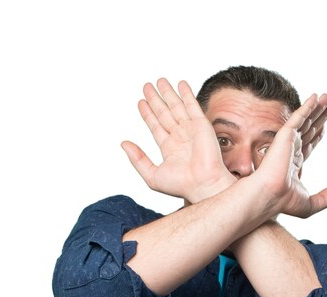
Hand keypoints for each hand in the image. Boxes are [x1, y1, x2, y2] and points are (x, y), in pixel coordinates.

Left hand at [121, 78, 234, 203]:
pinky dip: (186, 94)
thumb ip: (137, 159)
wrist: (203, 184)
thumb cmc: (182, 185)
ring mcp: (191, 130)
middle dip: (155, 99)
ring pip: (176, 106)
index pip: (155, 126)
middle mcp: (180, 137)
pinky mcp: (201, 125)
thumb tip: (124, 144)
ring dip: (168, 93)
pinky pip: (192, 105)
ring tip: (160, 81)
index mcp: (169, 149)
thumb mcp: (152, 175)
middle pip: (164, 113)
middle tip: (147, 86)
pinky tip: (180, 84)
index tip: (140, 102)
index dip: (147, 114)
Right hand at [254, 94, 326, 218]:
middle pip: (309, 129)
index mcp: (294, 164)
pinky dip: (307, 106)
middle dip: (319, 117)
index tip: (324, 127)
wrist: (271, 195)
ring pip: (306, 121)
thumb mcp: (311, 204)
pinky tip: (316, 97)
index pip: (308, 145)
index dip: (317, 135)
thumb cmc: (284, 202)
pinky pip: (299, 117)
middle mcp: (291, 150)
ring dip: (317, 108)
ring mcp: (288, 142)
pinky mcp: (285, 136)